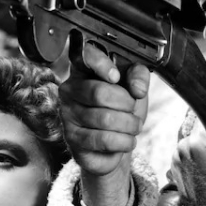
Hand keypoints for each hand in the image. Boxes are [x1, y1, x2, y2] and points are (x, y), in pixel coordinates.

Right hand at [60, 43, 149, 205]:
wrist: (115, 149)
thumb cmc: (123, 113)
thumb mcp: (135, 90)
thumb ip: (137, 75)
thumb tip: (136, 81)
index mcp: (83, 71)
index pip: (84, 55)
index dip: (101, 63)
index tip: (116, 76)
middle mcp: (69, 91)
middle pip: (102, 91)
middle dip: (127, 105)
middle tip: (134, 114)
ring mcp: (68, 117)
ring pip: (106, 118)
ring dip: (128, 127)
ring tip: (130, 131)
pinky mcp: (73, 141)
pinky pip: (104, 140)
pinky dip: (122, 144)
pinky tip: (121, 143)